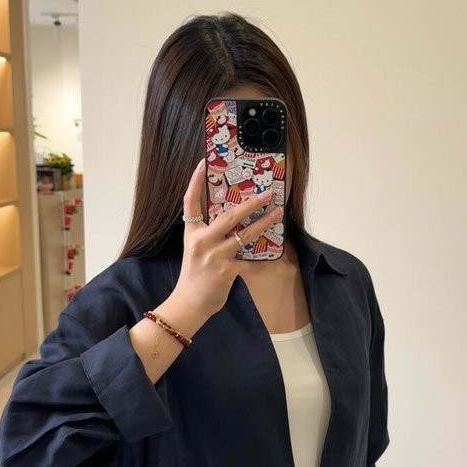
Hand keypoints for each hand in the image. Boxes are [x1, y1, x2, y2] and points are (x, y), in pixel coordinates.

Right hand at [174, 158, 283, 318]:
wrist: (189, 303)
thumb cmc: (194, 275)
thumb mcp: (195, 249)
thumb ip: (209, 233)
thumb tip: (231, 218)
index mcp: (192, 233)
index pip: (191, 202)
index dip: (196, 181)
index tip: (203, 163)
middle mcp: (202, 241)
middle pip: (227, 215)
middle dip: (250, 203)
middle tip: (266, 193)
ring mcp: (215, 256)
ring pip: (243, 234)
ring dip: (263, 223)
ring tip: (277, 212)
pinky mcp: (227, 271)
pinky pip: (250, 260)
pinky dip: (261, 256)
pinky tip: (274, 250)